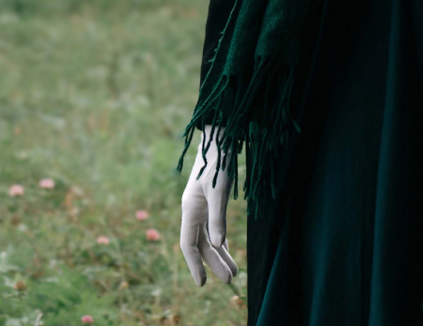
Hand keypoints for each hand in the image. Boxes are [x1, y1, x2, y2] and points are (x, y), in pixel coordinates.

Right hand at [179, 125, 238, 286]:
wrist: (219, 138)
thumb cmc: (218, 163)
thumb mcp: (219, 191)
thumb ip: (218, 219)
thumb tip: (219, 246)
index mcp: (190, 208)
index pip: (188, 243)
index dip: (194, 264)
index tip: (202, 284)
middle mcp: (193, 210)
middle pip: (202, 244)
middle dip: (214, 263)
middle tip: (231, 281)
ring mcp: (201, 207)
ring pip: (209, 238)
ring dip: (220, 255)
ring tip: (234, 273)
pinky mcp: (210, 202)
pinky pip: (214, 228)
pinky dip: (221, 242)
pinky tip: (227, 251)